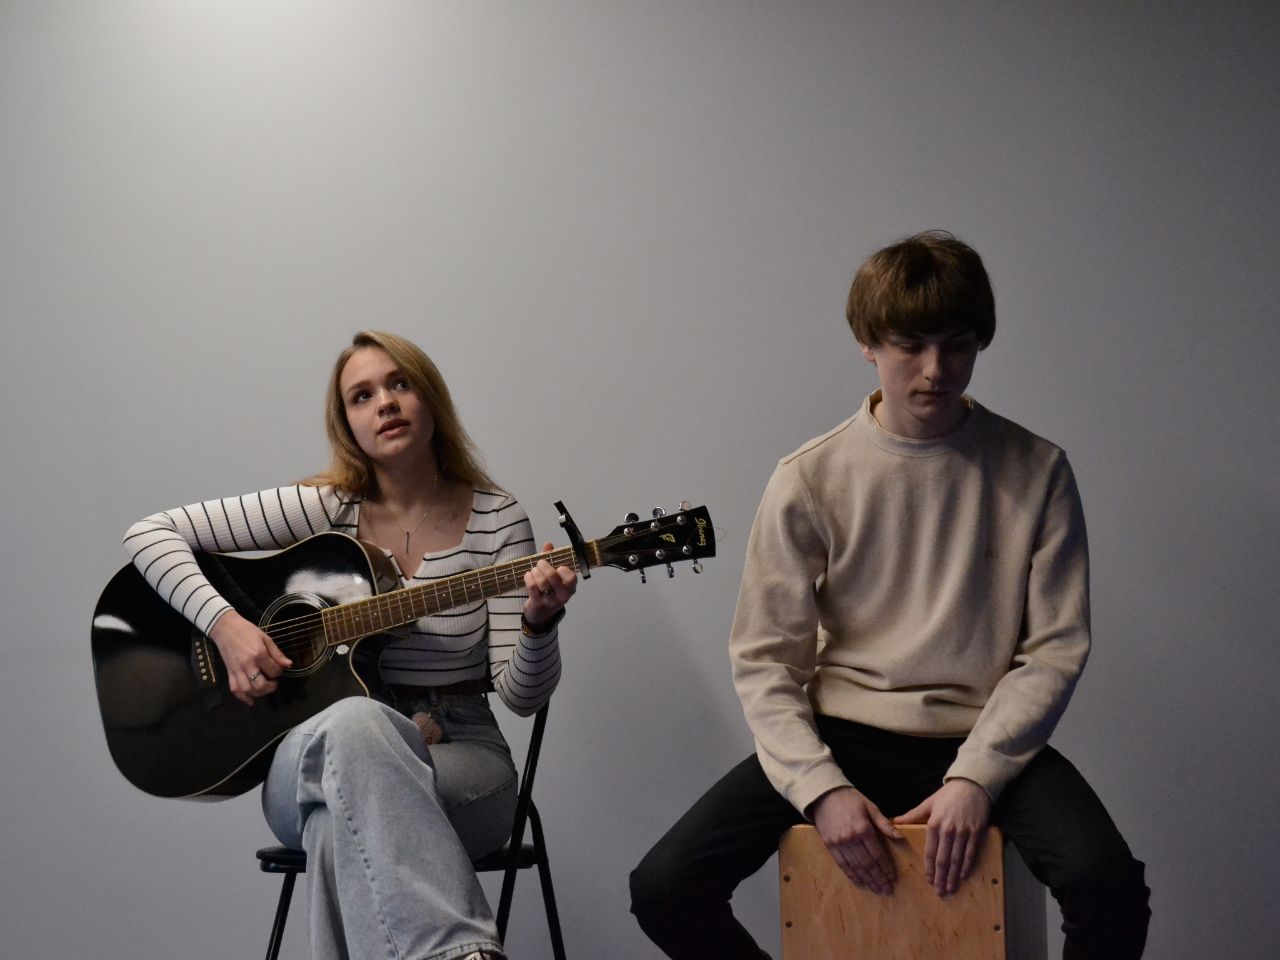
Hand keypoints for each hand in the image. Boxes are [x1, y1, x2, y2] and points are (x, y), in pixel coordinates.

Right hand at [209, 610, 292, 705]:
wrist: (225, 628)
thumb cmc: (247, 631)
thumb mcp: (266, 638)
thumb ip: (277, 653)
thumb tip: (289, 665)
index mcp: (259, 654)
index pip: (273, 671)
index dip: (279, 672)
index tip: (278, 669)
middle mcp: (247, 665)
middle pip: (261, 685)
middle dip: (271, 687)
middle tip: (273, 682)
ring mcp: (237, 670)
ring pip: (248, 690)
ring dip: (258, 694)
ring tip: (264, 689)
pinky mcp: (229, 672)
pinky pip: (234, 689)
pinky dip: (242, 698)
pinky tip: (251, 701)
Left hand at [522, 542, 577, 627]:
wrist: (541, 612)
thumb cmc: (550, 589)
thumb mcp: (555, 575)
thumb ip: (552, 559)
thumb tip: (548, 544)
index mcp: (570, 588)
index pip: (571, 578)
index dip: (563, 570)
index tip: (558, 566)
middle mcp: (562, 596)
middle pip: (552, 576)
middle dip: (544, 566)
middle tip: (540, 562)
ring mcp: (550, 601)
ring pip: (541, 582)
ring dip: (535, 572)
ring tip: (534, 570)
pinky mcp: (538, 603)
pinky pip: (532, 587)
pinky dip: (528, 578)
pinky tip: (529, 575)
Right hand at [808, 786, 902, 894]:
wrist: (824, 795)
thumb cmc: (851, 800)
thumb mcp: (870, 807)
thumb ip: (884, 824)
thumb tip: (900, 837)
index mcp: (863, 829)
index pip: (877, 854)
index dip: (886, 868)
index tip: (893, 878)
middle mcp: (851, 839)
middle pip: (867, 864)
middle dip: (878, 878)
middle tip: (887, 889)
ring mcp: (839, 844)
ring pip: (855, 867)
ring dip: (867, 880)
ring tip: (876, 889)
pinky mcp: (830, 846)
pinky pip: (842, 864)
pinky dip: (852, 875)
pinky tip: (859, 882)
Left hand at [894, 778, 992, 895]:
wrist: (972, 784)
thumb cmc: (948, 794)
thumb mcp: (928, 803)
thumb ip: (913, 815)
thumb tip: (895, 822)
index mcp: (934, 824)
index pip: (930, 852)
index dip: (930, 868)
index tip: (929, 881)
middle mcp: (948, 830)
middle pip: (943, 859)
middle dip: (941, 877)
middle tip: (940, 892)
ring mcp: (963, 832)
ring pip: (957, 859)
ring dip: (953, 876)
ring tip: (951, 888)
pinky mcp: (976, 832)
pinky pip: (971, 853)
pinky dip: (967, 866)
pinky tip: (963, 876)